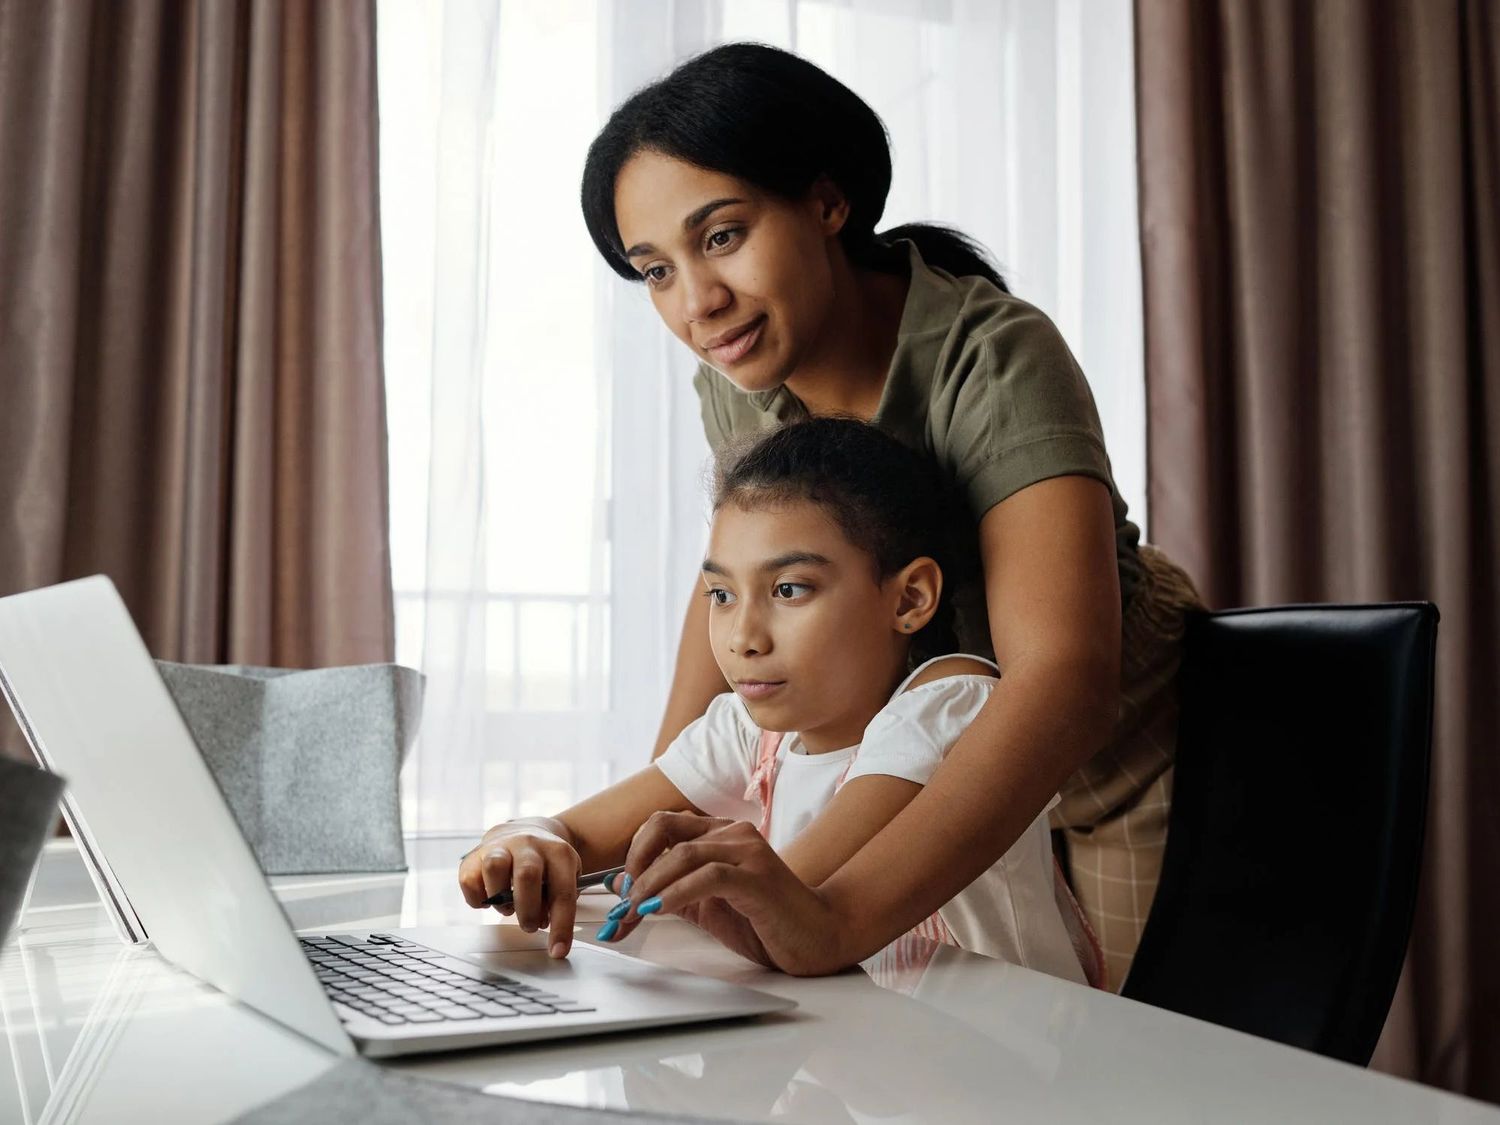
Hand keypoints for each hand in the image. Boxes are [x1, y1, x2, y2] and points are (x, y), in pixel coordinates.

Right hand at [458, 821, 580, 957]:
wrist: (524, 830)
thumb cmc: (545, 863)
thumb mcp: (564, 875)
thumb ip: (557, 901)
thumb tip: (544, 924)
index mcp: (557, 852)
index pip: (562, 892)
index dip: (561, 926)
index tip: (558, 951)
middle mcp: (528, 845)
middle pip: (527, 874)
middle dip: (528, 910)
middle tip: (530, 925)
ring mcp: (500, 847)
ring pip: (494, 868)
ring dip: (500, 899)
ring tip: (508, 908)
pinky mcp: (474, 856)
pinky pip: (469, 880)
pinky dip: (477, 899)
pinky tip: (489, 899)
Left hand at [599, 812, 845, 975]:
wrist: (816, 938)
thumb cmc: (764, 921)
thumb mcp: (704, 906)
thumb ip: (667, 890)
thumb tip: (620, 884)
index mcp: (720, 834)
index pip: (662, 824)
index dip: (634, 854)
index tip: (622, 891)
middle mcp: (733, 833)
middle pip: (664, 828)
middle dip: (635, 866)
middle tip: (624, 904)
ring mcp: (748, 852)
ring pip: (683, 853)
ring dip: (650, 886)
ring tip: (635, 913)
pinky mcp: (758, 878)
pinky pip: (708, 877)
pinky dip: (676, 894)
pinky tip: (660, 911)